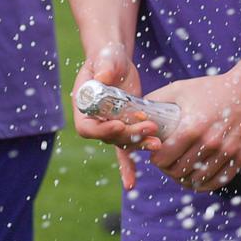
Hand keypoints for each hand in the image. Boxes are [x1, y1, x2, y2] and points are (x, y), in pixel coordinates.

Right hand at [70, 43, 150, 189]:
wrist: (115, 60)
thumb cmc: (107, 57)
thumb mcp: (106, 58)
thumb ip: (104, 68)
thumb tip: (103, 78)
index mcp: (83, 108)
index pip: (88, 127)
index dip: (102, 129)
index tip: (118, 124)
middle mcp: (94, 121)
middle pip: (109, 137)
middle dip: (129, 134)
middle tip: (149, 127)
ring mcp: (110, 126)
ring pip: (123, 142)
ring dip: (139, 144)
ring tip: (157, 144)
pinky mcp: (125, 127)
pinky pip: (125, 149)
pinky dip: (127, 166)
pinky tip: (131, 183)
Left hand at [148, 66, 240, 192]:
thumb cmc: (213, 87)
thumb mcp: (181, 89)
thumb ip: (156, 102)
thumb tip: (133, 114)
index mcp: (192, 127)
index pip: (163, 159)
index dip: (155, 159)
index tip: (156, 154)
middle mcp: (211, 142)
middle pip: (178, 172)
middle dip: (168, 169)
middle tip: (168, 162)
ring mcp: (228, 151)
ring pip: (197, 180)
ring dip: (185, 178)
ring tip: (182, 170)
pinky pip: (219, 181)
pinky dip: (205, 183)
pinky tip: (199, 177)